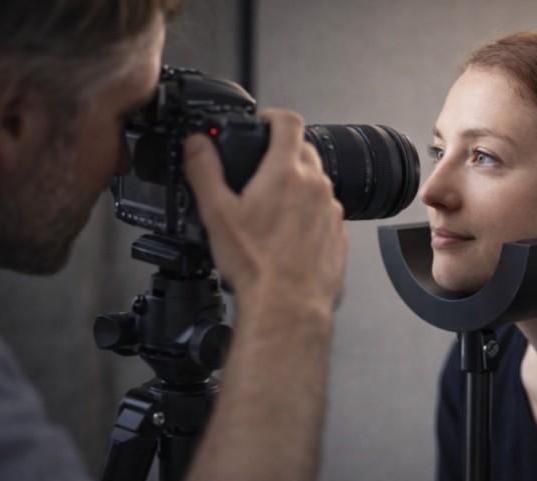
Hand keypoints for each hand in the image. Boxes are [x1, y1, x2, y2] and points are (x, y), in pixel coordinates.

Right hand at [182, 109, 345, 480]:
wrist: (288, 308)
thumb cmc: (256, 267)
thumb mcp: (216, 214)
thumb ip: (204, 171)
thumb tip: (197, 145)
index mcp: (286, 174)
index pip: (288, 122)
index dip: (273, 117)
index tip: (262, 123)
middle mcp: (316, 187)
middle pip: (304, 150)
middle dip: (282, 152)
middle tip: (260, 168)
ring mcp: (331, 211)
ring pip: (317, 182)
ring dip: (298, 184)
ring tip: (272, 208)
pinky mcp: (339, 235)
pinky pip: (325, 212)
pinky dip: (309, 213)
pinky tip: (289, 235)